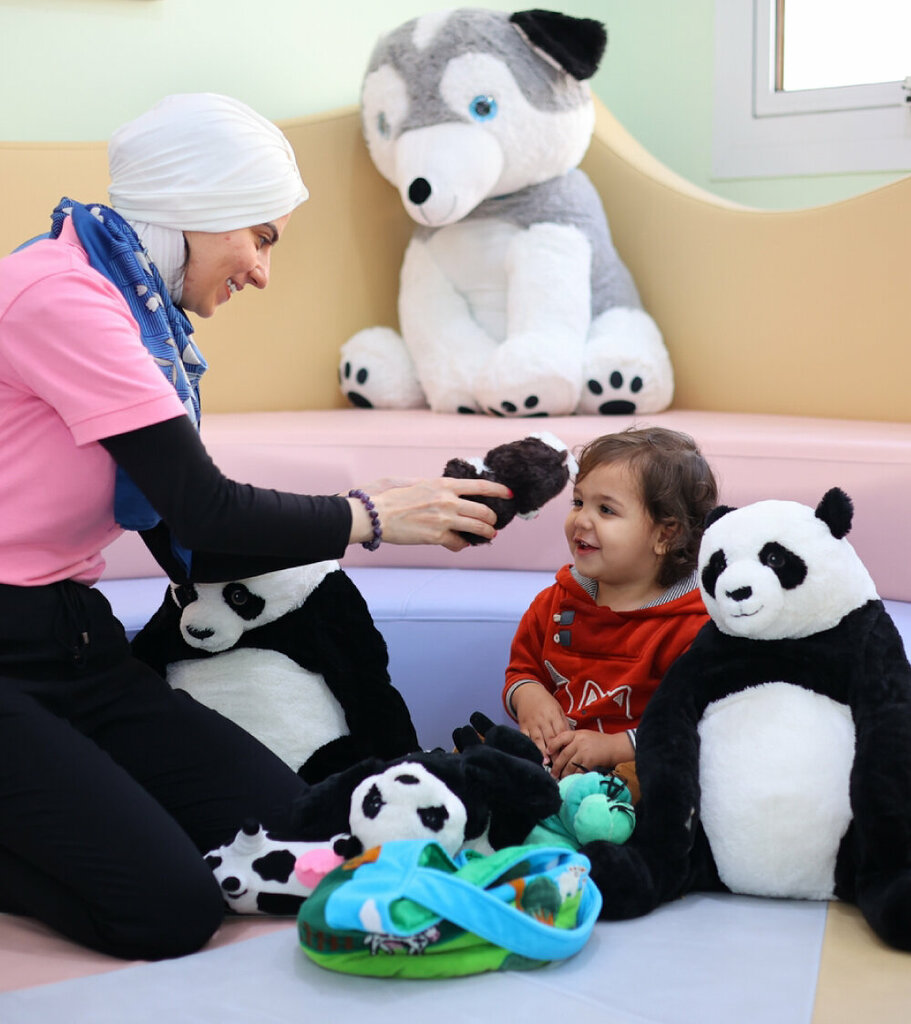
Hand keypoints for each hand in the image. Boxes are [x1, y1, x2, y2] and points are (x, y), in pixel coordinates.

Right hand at [349, 477, 510, 550]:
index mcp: (444, 484)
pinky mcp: (437, 536)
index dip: (498, 490)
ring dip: (486, 533)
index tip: (509, 494)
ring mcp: (445, 518)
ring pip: (478, 528)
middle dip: (492, 519)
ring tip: (488, 536)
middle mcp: (448, 500)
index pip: (480, 486)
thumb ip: (436, 487)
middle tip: (493, 523)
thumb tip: (448, 491)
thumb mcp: (417, 483)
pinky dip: (462, 544)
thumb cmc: (392, 498)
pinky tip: (460, 544)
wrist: (377, 514)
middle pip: (484, 510)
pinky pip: (459, 543)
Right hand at [513, 683, 569, 763]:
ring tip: (545, 762)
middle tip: (558, 764)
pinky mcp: (522, 726)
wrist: (528, 693)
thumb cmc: (546, 703)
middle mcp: (542, 720)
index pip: (560, 732)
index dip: (563, 744)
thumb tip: (570, 740)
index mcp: (553, 715)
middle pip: (549, 738)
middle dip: (554, 752)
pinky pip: (525, 737)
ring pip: (537, 739)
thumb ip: (563, 724)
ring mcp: (531, 723)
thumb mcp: (558, 709)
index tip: (567, 755)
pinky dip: (528, 746)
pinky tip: (530, 754)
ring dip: (541, 751)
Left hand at [547, 729, 634, 779]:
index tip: (547, 753)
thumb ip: (572, 740)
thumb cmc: (599, 742)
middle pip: (563, 755)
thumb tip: (558, 750)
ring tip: (561, 778)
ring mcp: (584, 752)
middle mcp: (579, 742)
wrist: (615, 747)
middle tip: (553, 774)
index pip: (560, 738)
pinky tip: (572, 780)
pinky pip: (578, 771)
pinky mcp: (589, 762)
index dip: (552, 746)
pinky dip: (574, 776)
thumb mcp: (585, 735)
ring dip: (564, 774)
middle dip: (556, 766)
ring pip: (569, 765)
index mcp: (577, 734)